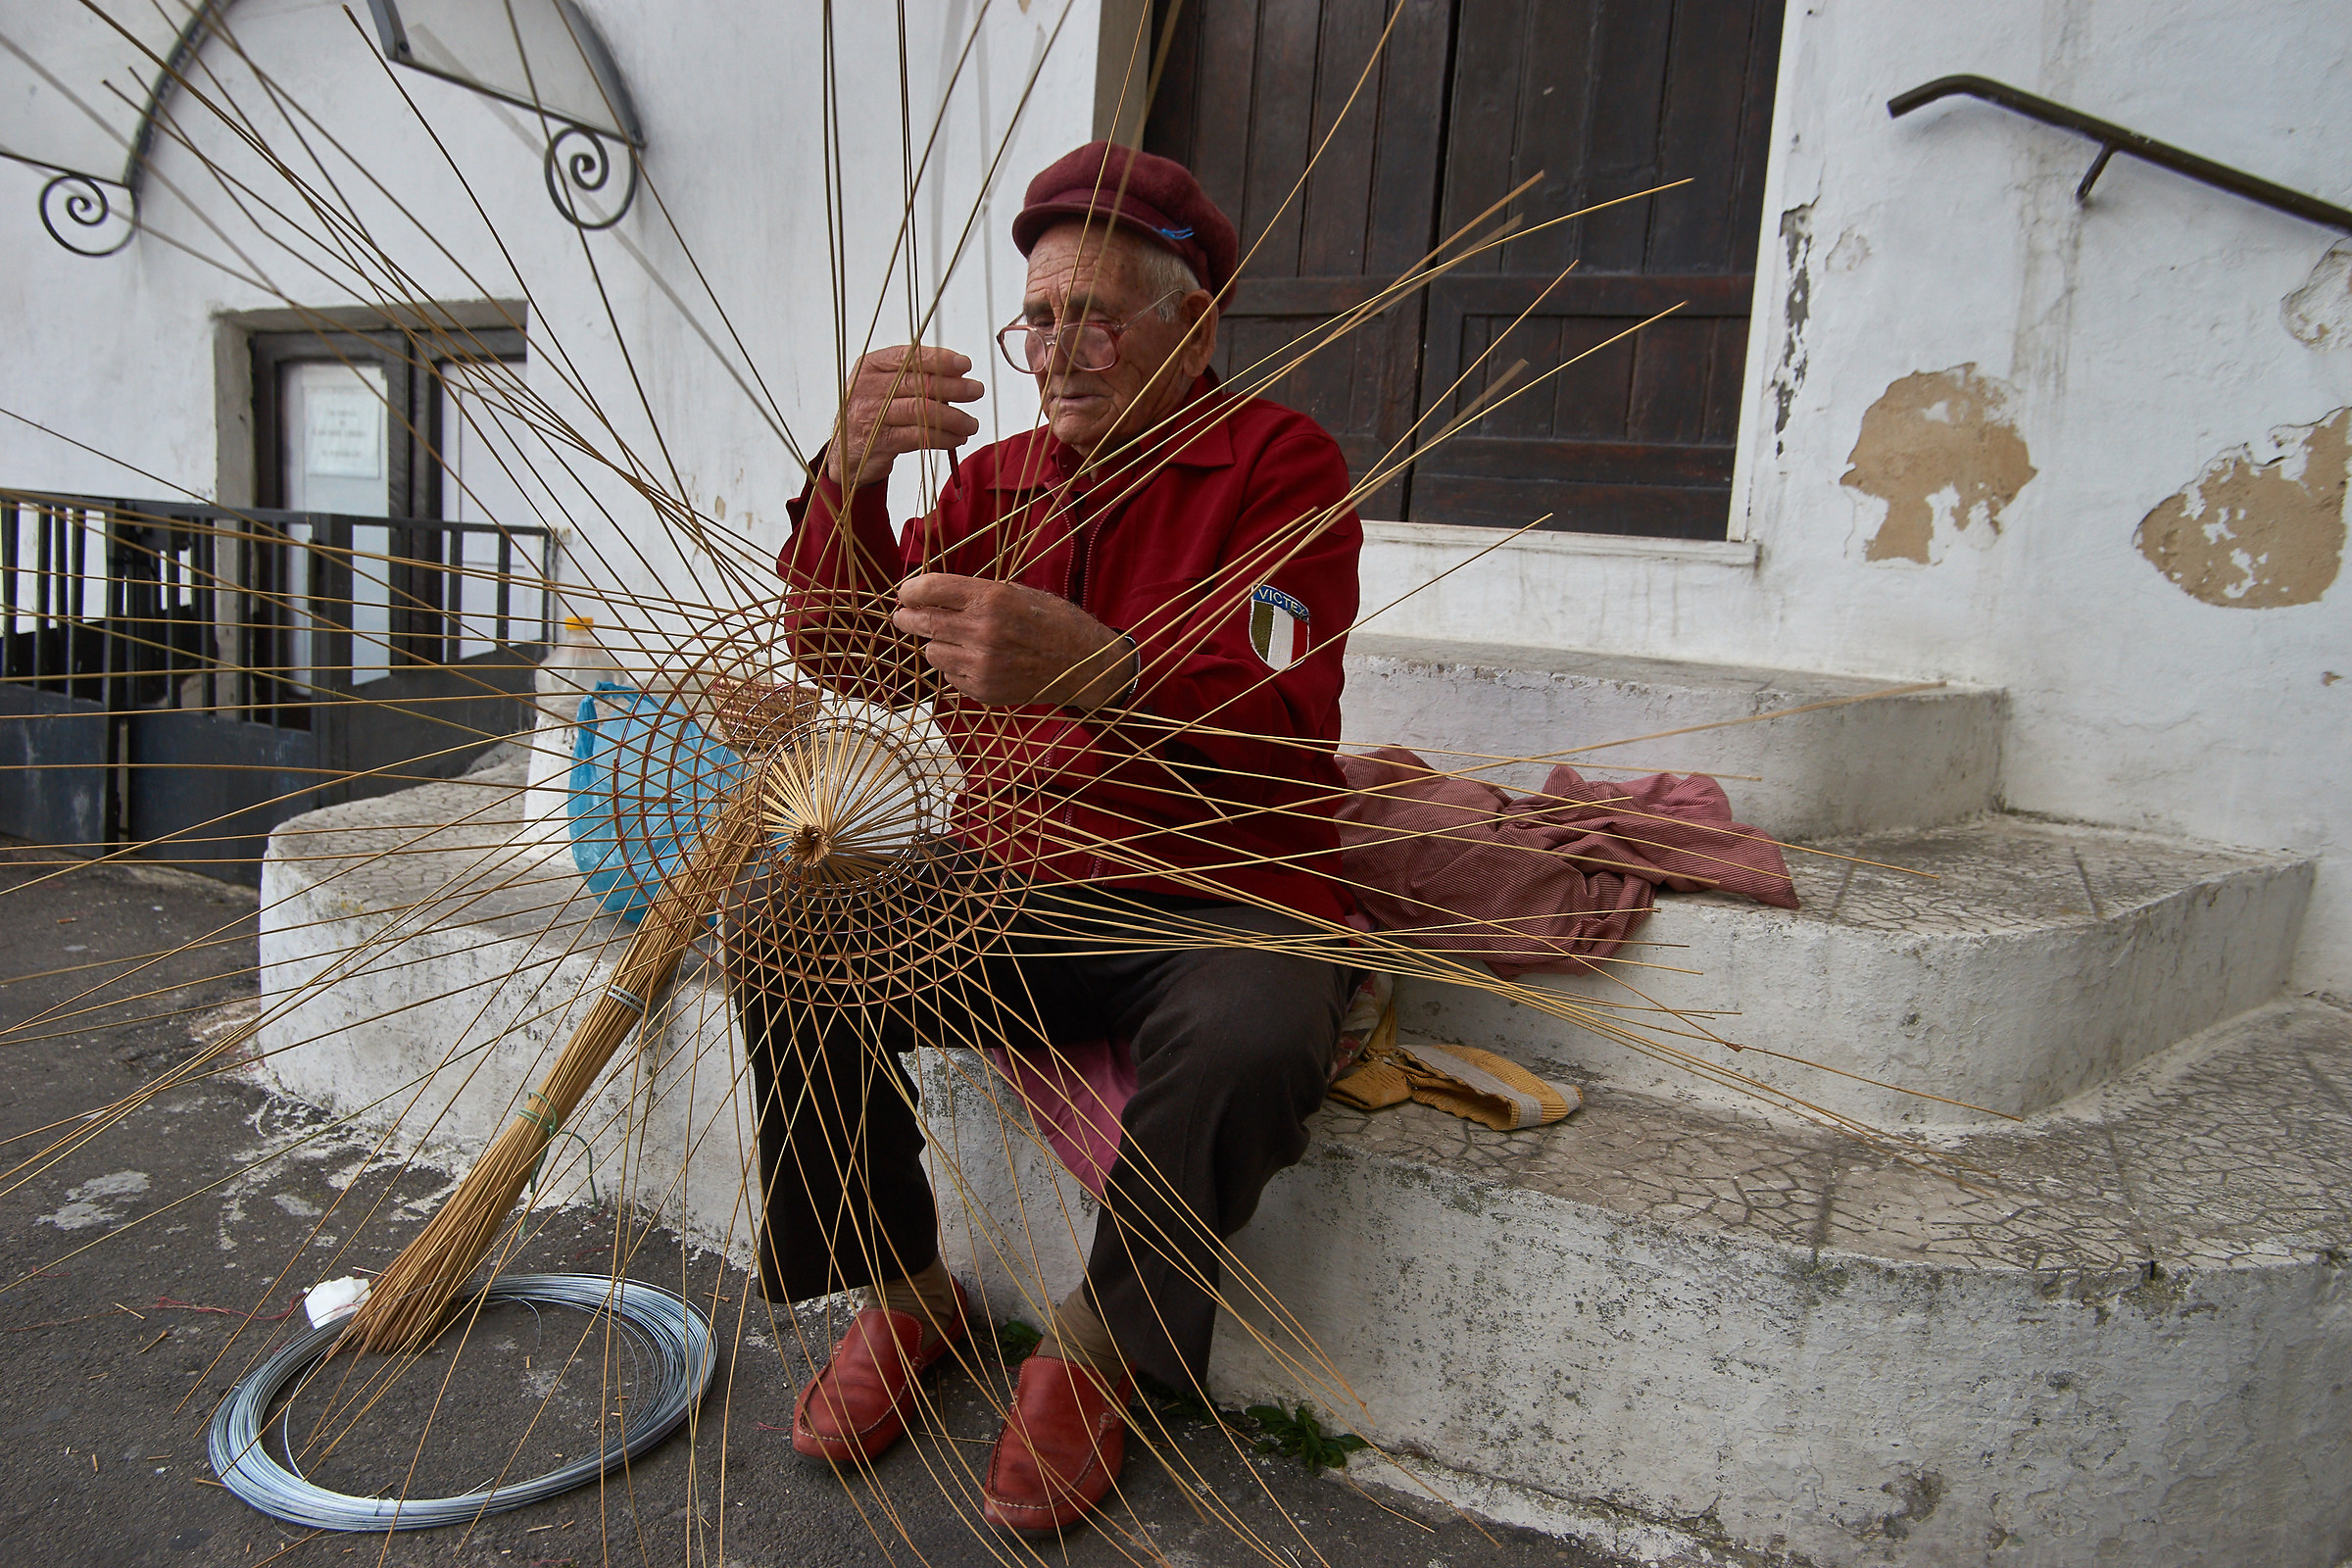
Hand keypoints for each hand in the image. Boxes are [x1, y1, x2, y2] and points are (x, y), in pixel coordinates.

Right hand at [825, 346, 983, 486]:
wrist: (846, 450)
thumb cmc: (873, 412)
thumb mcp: (884, 386)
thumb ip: (914, 376)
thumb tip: (958, 373)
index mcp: (870, 366)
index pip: (908, 357)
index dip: (938, 359)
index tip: (964, 364)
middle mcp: (867, 387)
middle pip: (918, 383)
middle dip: (953, 386)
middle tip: (976, 390)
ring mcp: (871, 415)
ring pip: (920, 411)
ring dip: (953, 417)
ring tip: (971, 423)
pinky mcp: (879, 442)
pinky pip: (918, 437)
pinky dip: (942, 438)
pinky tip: (957, 439)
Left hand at [891, 573, 1135, 708]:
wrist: (1083, 664)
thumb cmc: (1052, 622)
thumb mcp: (1017, 592)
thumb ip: (974, 594)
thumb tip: (931, 594)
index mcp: (991, 598)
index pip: (930, 589)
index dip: (910, 590)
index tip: (905, 593)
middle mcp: (983, 631)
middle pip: (922, 622)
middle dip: (907, 617)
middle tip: (903, 616)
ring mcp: (982, 665)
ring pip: (932, 652)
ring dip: (937, 644)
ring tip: (956, 641)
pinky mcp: (984, 690)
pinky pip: (949, 676)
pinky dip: (956, 667)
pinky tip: (976, 661)